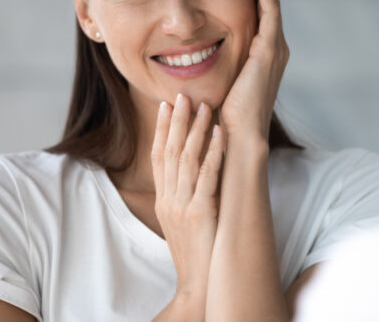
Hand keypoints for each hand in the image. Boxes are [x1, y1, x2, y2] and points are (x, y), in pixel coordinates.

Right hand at [151, 94, 224, 311]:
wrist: (198, 283)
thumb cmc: (195, 253)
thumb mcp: (182, 222)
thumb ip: (183, 197)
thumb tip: (192, 175)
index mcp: (164, 200)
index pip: (158, 157)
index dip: (162, 130)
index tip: (166, 105)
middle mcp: (169, 199)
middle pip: (169, 152)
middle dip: (176, 121)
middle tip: (182, 95)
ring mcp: (183, 205)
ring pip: (186, 159)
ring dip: (196, 130)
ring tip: (204, 105)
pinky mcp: (201, 212)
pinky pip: (207, 176)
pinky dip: (214, 152)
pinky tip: (221, 133)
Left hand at [220, 0, 288, 145]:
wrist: (235, 138)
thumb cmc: (219, 118)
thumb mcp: (214, 84)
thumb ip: (207, 67)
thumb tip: (182, 58)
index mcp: (261, 56)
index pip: (258, 14)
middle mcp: (273, 49)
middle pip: (267, 2)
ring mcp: (274, 48)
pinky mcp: (270, 48)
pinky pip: (267, 7)